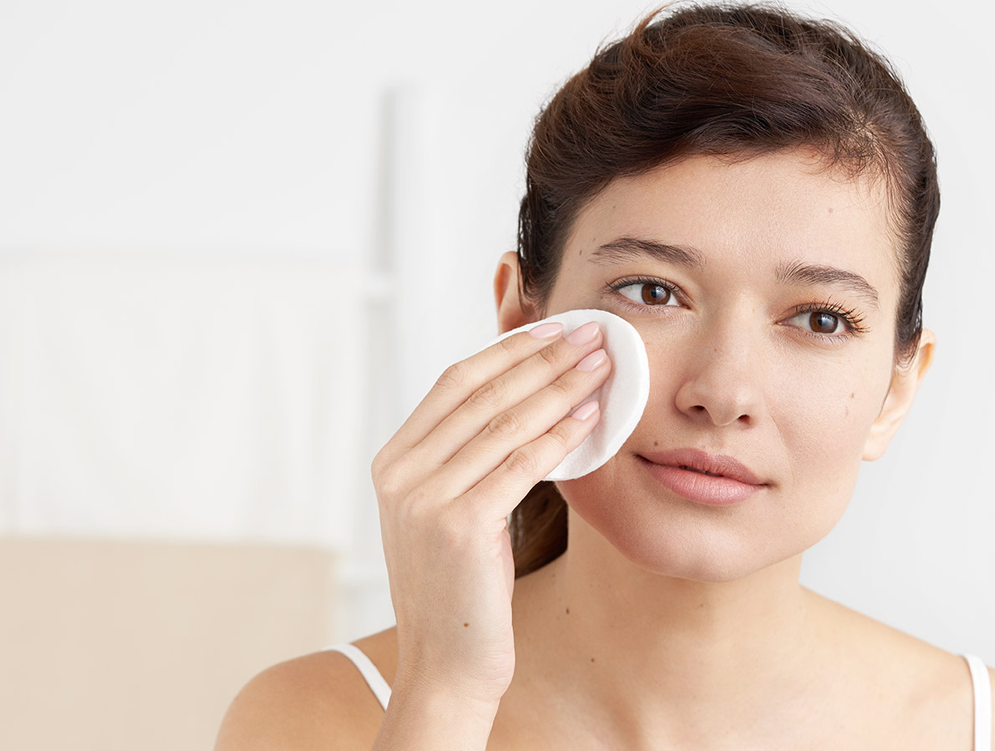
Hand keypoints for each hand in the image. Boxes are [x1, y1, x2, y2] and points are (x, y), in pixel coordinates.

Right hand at [369, 319, 611, 704]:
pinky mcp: (459, 525)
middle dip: (542, 357)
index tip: (553, 329)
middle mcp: (400, 475)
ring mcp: (425, 499)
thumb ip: (464, 459)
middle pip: (481, 393)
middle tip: (591, 334)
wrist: (446, 666)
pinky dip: (560, 436)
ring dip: (561, 387)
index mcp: (392, 463)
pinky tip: (591, 417)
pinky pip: (519, 464)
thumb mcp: (447, 513)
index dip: (507, 350)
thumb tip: (522, 397)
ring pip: (505, 422)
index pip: (454, 382)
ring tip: (602, 366)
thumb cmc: (460, 591)